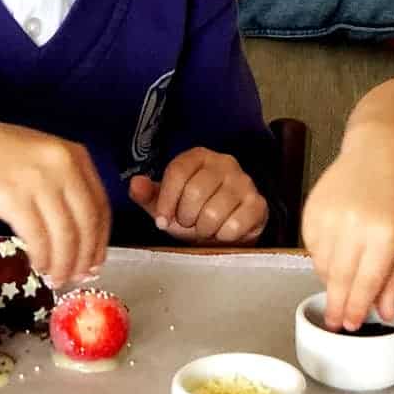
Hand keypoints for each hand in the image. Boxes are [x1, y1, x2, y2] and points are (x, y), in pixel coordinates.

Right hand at [0, 116, 110, 286]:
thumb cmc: (2, 155)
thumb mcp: (47, 161)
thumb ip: (68, 188)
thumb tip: (82, 236)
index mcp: (78, 157)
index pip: (101, 205)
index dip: (101, 239)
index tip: (97, 261)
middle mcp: (65, 167)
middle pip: (87, 222)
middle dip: (85, 256)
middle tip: (80, 278)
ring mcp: (40, 181)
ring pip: (64, 232)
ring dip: (64, 262)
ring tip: (59, 278)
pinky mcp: (13, 197)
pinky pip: (36, 235)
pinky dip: (42, 255)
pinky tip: (39, 266)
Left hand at [129, 148, 266, 243]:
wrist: (226, 230)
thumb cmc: (194, 212)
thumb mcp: (167, 204)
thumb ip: (148, 195)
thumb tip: (135, 184)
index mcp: (199, 156)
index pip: (177, 172)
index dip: (166, 201)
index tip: (162, 221)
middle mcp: (225, 163)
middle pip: (195, 192)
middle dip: (186, 217)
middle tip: (190, 222)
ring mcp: (245, 182)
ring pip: (213, 212)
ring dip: (204, 229)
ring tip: (206, 227)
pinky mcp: (258, 204)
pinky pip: (233, 226)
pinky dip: (222, 236)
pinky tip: (223, 232)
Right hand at [301, 150, 393, 331]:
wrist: (379, 154)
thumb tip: (386, 314)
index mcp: (385, 233)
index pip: (366, 282)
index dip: (357, 308)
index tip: (351, 325)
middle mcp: (354, 224)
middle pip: (340, 278)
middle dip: (337, 305)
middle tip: (336, 323)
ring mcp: (329, 216)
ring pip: (322, 266)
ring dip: (330, 282)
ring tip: (339, 287)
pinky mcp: (311, 210)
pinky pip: (311, 248)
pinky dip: (321, 259)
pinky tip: (334, 256)